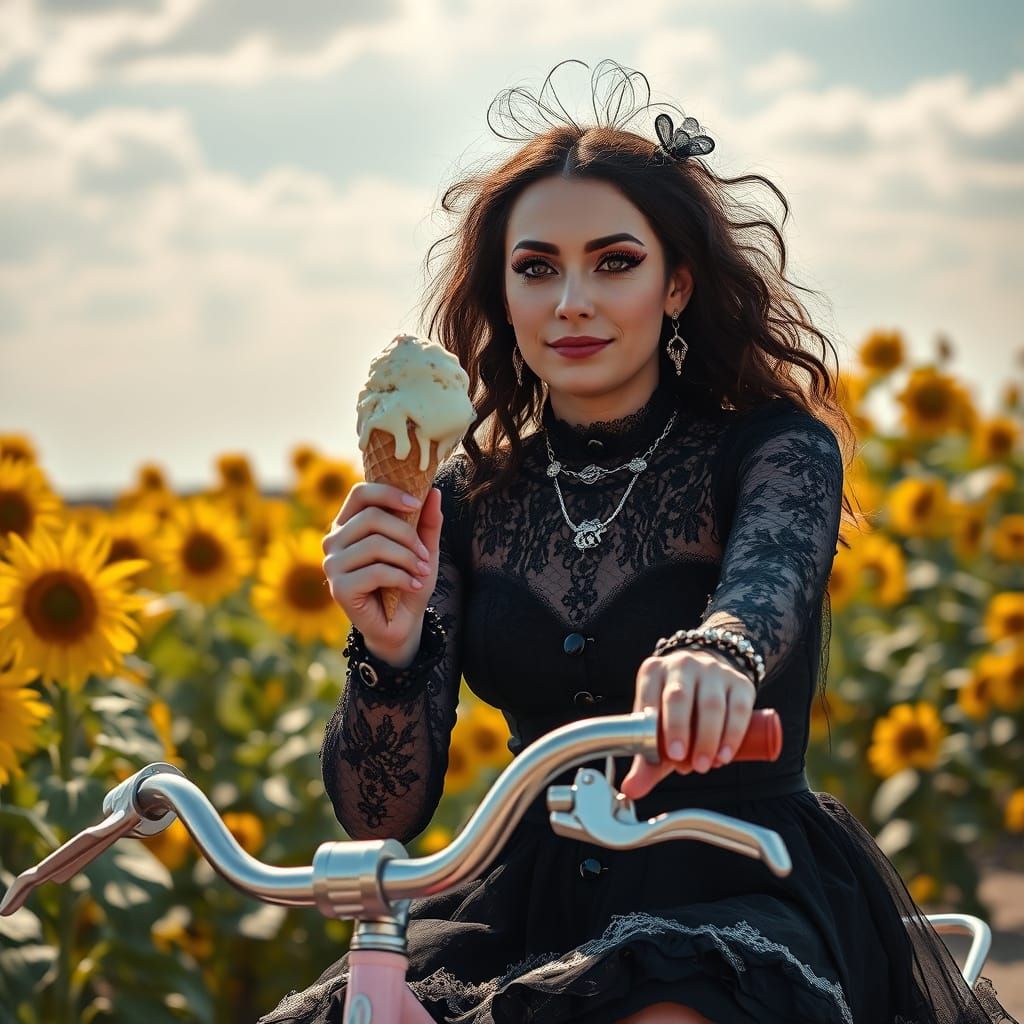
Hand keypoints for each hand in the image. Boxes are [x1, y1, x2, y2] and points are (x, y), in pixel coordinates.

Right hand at [321, 483, 442, 659]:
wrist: (401, 623)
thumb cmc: (407, 580)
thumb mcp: (423, 549)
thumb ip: (427, 521)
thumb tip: (434, 492)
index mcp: (348, 524)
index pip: (360, 493)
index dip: (388, 493)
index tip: (416, 503)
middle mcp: (334, 541)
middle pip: (371, 517)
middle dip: (407, 534)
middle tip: (425, 554)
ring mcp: (332, 565)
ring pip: (375, 544)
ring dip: (407, 558)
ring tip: (422, 571)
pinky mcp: (339, 588)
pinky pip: (376, 571)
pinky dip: (402, 577)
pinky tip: (413, 586)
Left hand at [619, 648, 756, 800]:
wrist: (709, 677)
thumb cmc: (677, 709)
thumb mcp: (658, 728)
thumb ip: (646, 761)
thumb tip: (630, 790)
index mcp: (653, 672)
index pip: (651, 696)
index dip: (658, 726)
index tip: (668, 754)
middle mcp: (680, 666)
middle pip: (679, 698)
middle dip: (681, 732)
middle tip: (686, 764)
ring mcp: (711, 670)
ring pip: (711, 704)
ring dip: (709, 739)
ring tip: (706, 765)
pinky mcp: (738, 682)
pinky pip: (738, 708)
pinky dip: (733, 734)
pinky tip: (725, 755)